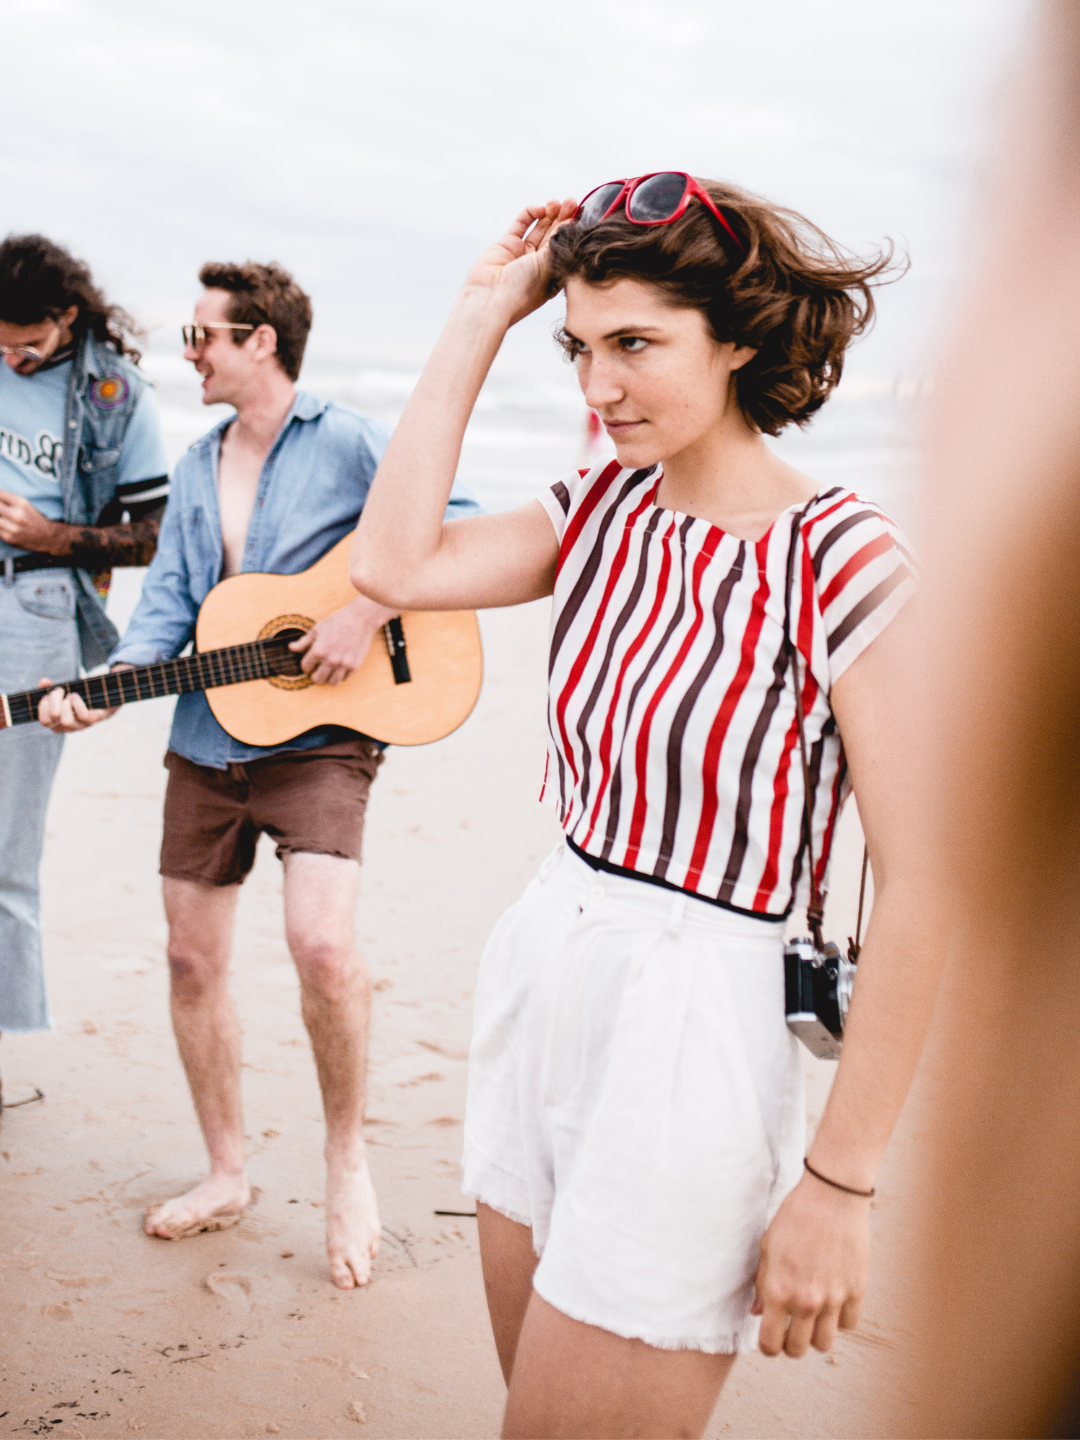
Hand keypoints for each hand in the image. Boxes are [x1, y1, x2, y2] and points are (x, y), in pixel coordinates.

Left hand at [0, 490, 71, 553]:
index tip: (0, 500)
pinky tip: (6, 527)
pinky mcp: (9, 538)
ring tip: (4, 518)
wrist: (47, 537)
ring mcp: (12, 528)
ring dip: (0, 518)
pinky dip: (0, 527)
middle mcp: (17, 515)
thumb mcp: (25, 504)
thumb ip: (7, 499)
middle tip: (3, 511)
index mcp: (21, 503)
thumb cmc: (34, 518)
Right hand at [36, 663, 131, 732]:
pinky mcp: (92, 721)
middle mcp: (67, 727)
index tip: (47, 695)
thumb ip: (50, 687)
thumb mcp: (62, 691)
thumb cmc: (78, 696)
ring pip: (66, 720)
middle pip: (53, 718)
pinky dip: (77, 702)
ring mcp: (81, 726)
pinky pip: (82, 715)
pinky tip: (76, 697)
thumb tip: (44, 682)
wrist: (103, 697)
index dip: (43, 706)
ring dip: (66, 703)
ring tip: (71, 695)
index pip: (44, 721)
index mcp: (56, 722)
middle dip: (54, 700)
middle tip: (60, 691)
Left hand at [289, 595, 397, 685]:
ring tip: (328, 670)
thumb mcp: (317, 629)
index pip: (305, 667)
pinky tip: (339, 666)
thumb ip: (304, 642)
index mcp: (318, 650)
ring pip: (332, 682)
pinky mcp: (354, 665)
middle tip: (318, 668)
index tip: (310, 660)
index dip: (306, 664)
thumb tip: (291, 648)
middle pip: (317, 679)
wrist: (360, 618)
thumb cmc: (337, 621)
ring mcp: (343, 664)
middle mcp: (330, 660)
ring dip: (328, 677)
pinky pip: (344, 678)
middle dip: (315, 674)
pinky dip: (340, 674)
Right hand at [461, 198, 577, 325]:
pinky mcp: (507, 245)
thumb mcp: (547, 266)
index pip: (566, 248)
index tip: (582, 214)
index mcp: (553, 276)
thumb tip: (569, 222)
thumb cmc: (522, 291)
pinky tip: (539, 208)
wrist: (490, 299)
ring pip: (539, 229)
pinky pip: (521, 225)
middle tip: (572, 201)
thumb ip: (557, 243)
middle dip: (563, 218)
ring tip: (557, 202)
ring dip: (549, 214)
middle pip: (554, 236)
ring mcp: (522, 254)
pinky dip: (530, 214)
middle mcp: (538, 265)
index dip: (573, 231)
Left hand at [751, 1173, 869, 1356]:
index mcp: (779, 1290)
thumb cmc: (794, 1216)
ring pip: (824, 1345)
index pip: (771, 1344)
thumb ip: (762, 1283)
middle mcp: (807, 1300)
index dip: (768, 1345)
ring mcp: (834, 1298)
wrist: (831, 1194)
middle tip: (789, 1327)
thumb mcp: (768, 1247)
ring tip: (811, 1317)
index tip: (770, 1336)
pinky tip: (832, 1301)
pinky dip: (839, 1319)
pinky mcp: (857, 1290)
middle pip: (797, 1350)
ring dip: (815, 1335)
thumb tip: (758, 1312)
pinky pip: (848, 1325)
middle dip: (790, 1343)